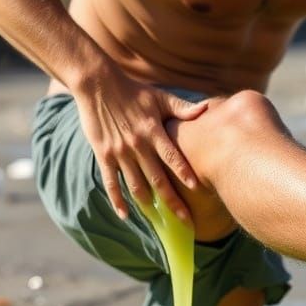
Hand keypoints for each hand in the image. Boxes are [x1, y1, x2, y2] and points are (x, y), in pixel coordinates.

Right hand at [74, 64, 207, 222]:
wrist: (98, 85)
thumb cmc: (133, 91)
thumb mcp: (160, 97)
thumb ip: (182, 108)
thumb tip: (207, 109)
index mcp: (153, 131)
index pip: (172, 157)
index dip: (184, 174)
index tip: (196, 190)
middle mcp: (137, 145)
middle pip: (157, 179)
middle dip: (173, 202)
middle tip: (186, 220)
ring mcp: (119, 152)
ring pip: (135, 185)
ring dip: (148, 204)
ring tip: (160, 220)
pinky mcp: (103, 155)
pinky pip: (111, 183)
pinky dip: (117, 201)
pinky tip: (125, 215)